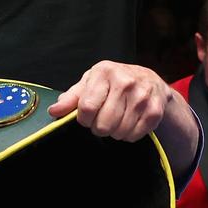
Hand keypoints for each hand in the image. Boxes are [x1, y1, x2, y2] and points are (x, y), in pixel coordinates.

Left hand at [47, 60, 173, 140]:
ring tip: (116, 120)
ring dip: (114, 132)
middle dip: (99, 127)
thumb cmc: (113, 82)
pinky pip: (134, 136)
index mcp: (104, 72)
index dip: (84, 119)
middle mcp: (125, 81)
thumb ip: (71, 97)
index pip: (86, 107)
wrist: (149, 80)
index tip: (87, 117)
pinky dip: (128, 135)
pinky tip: (129, 122)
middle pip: (103, 124)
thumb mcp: (90, 83)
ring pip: (119, 132)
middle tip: (103, 119)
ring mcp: (141, 96)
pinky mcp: (154, 111)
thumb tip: (53, 111)